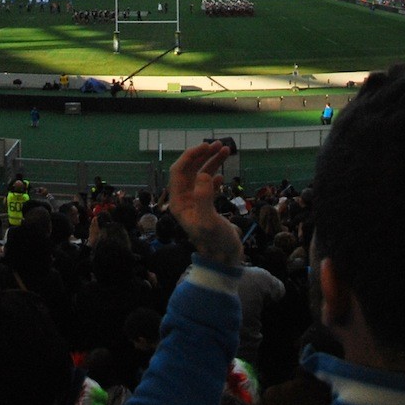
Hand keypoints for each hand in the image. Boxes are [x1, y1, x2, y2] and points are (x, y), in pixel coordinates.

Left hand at [168, 143, 242, 266]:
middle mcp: (184, 200)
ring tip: (226, 150)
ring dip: (211, 162)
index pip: (178, 172)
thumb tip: (204, 175)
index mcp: (179, 203)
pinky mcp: (206, 206)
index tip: (206, 147)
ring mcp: (195, 202)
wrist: (225, 259)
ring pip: (200, 174)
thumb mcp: (209, 222)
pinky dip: (215, 175)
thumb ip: (204, 198)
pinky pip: (207, 184)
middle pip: (189, 170)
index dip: (190, 157)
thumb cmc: (216, 243)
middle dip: (202, 155)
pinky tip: (222, 176)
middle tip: (219, 144)